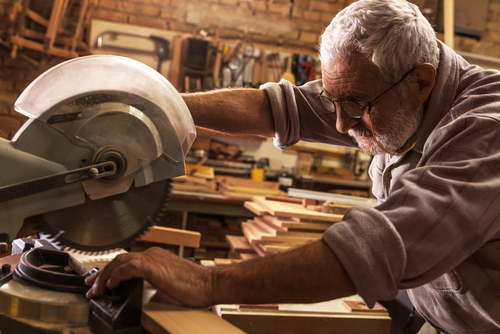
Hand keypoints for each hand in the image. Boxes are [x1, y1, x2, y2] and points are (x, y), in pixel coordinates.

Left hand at [85, 247, 212, 306]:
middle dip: (102, 273)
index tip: (102, 282)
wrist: (209, 283)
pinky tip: (111, 285)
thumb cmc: (195, 286)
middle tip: (91, 285)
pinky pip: (128, 267)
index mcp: (156, 257)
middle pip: (120, 259)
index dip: (111, 271)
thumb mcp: (169, 283)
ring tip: (96, 289)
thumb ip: (154, 282)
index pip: (127, 261)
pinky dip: (117, 274)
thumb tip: (140, 289)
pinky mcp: (154, 267)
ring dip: (105, 275)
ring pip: (120, 261)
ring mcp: (153, 258)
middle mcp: (153, 254)